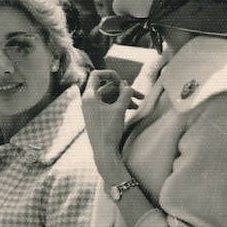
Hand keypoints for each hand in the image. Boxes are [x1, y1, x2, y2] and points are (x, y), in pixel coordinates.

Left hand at [82, 68, 131, 182]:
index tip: (123, 81)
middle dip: (123, 90)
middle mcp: (88, 101)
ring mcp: (92, 109)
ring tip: (137, 104)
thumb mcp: (119, 110)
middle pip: (107, 87)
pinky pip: (108, 105)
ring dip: (123, 98)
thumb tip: (127, 84)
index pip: (97, 75)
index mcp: (89, 96)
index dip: (110, 74)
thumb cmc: (109, 131)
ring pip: (109, 97)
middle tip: (138, 95)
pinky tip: (131, 108)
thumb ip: (125, 94)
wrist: (103, 152)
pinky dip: (119, 104)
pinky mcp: (96, 116)